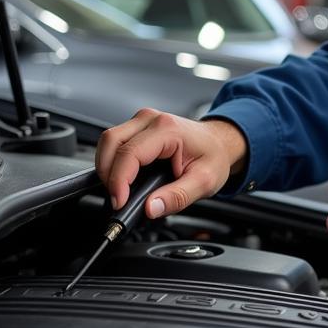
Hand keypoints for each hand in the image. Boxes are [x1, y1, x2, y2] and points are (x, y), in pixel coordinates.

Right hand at [95, 109, 247, 217]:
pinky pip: (115, 142)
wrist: (220, 143)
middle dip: (108, 173)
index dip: (119, 180)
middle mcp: (152, 119)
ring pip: (109, 140)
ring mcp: (143, 120)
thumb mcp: (204, 182)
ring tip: (119, 190)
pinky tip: (123, 178)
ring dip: (107, 167)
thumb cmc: (214, 157)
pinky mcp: (138, 127)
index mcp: (168, 129)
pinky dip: (113, 162)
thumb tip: (150, 208)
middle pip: (111, 141)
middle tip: (117, 199)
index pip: (130, 153)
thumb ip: (177, 197)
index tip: (119, 202)